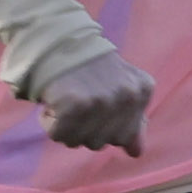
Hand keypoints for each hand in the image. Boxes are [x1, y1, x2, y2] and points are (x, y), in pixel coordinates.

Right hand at [39, 48, 153, 153]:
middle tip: (78, 99)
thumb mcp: (122, 86)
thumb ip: (133, 120)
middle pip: (102, 143)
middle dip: (85, 127)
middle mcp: (127, 97)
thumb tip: (136, 153)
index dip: (104, 126)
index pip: (125, 137)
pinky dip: (49, 121)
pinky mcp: (75, 106)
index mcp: (142, 90)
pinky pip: (58, 134)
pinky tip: (54, 100)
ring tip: (66, 98)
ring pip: (78, 141)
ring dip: (66, 125)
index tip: (94, 103)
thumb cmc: (88, 67)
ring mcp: (102, 102)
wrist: (56, 39)